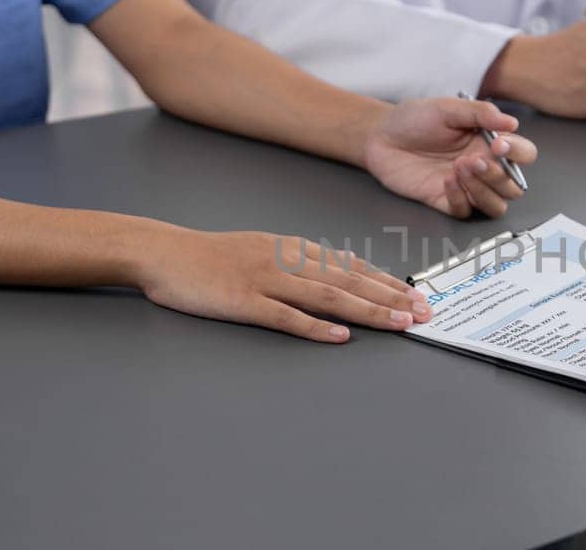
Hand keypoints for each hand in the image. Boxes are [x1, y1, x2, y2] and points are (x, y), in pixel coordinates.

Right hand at [136, 229, 431, 342]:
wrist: (162, 252)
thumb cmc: (210, 256)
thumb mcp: (261, 250)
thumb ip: (297, 263)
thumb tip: (337, 275)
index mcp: (292, 248)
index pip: (350, 265)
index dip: (386, 281)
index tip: (416, 295)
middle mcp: (285, 260)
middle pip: (348, 280)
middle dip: (390, 297)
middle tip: (423, 312)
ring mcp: (264, 280)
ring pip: (326, 296)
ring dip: (367, 310)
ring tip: (398, 323)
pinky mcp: (243, 301)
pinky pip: (285, 315)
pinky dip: (315, 327)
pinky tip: (341, 337)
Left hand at [363, 98, 537, 217]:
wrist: (380, 136)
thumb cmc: (414, 119)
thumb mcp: (448, 108)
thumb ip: (480, 113)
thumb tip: (511, 123)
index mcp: (489, 143)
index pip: (523, 155)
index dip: (518, 153)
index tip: (499, 144)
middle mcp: (482, 167)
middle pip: (513, 186)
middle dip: (499, 175)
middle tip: (474, 159)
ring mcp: (466, 187)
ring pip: (496, 205)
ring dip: (484, 190)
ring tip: (460, 168)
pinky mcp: (446, 201)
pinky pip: (466, 211)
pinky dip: (460, 198)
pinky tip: (446, 180)